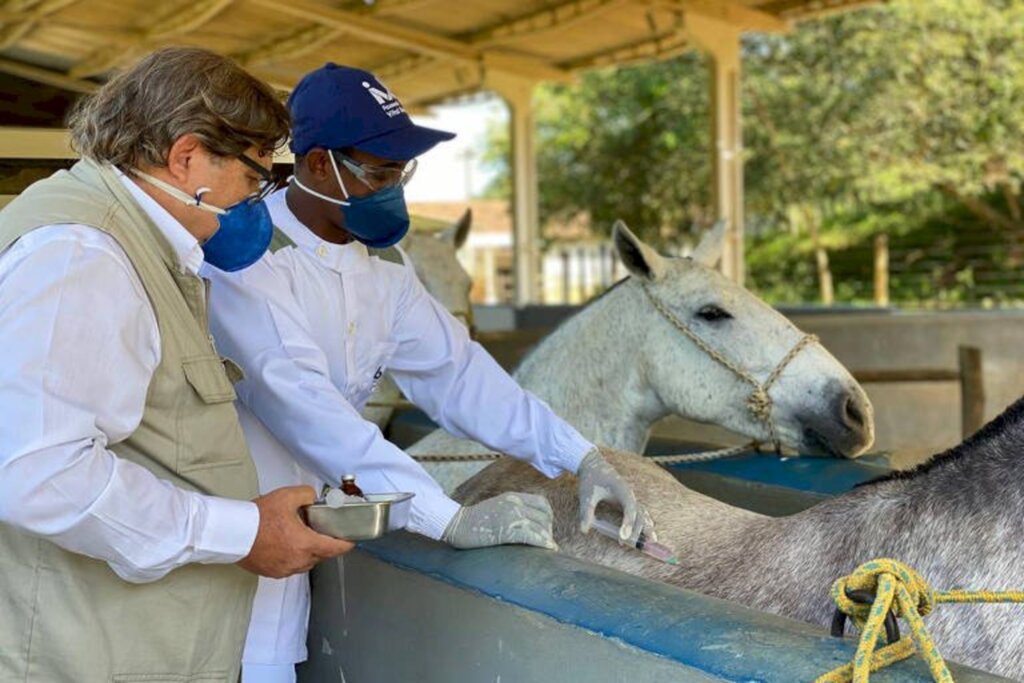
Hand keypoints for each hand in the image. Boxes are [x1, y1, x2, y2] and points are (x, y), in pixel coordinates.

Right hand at [238, 485, 353, 578]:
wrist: (233, 533)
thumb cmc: (257, 518)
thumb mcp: (286, 497)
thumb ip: (306, 494)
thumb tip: (312, 498)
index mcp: (305, 544)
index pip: (335, 549)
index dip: (346, 543)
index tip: (351, 539)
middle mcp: (297, 560)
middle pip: (321, 555)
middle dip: (323, 543)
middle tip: (319, 530)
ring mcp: (285, 569)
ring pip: (306, 562)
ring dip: (307, 550)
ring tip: (299, 535)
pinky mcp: (273, 572)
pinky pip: (291, 566)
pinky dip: (292, 556)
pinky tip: (284, 544)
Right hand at [442, 492, 557, 549]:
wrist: (457, 524)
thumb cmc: (476, 520)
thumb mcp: (498, 506)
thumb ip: (514, 508)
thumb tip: (531, 522)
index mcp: (513, 497)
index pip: (542, 503)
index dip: (549, 516)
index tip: (547, 527)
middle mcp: (514, 504)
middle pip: (544, 516)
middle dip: (549, 530)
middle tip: (547, 541)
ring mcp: (510, 516)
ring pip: (540, 527)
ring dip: (547, 538)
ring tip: (549, 548)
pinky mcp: (506, 531)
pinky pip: (531, 536)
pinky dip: (542, 543)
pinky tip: (547, 549)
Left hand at [576, 448, 652, 544]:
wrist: (594, 466)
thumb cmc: (591, 480)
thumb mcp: (586, 495)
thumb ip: (586, 512)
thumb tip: (584, 530)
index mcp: (622, 490)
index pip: (629, 508)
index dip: (628, 523)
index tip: (623, 537)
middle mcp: (630, 495)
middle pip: (639, 514)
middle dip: (639, 530)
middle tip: (634, 545)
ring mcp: (631, 499)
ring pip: (643, 515)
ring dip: (647, 528)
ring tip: (651, 542)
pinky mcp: (628, 502)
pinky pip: (640, 514)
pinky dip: (644, 524)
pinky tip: (646, 535)